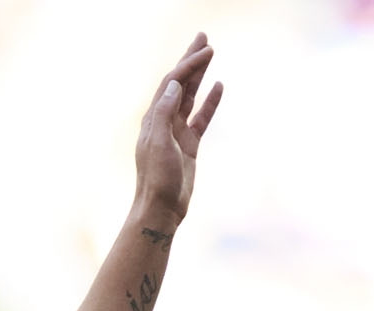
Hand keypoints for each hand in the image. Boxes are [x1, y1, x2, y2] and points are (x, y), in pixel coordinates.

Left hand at [134, 34, 222, 225]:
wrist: (161, 208)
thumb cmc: (157, 179)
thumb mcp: (159, 144)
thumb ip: (164, 114)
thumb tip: (174, 86)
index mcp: (154, 118)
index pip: (172, 83)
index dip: (188, 65)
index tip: (205, 51)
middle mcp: (164, 120)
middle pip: (180, 83)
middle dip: (191, 60)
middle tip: (204, 38)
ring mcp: (177, 132)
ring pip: (191, 96)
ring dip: (200, 75)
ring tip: (211, 54)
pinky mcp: (189, 145)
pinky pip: (201, 118)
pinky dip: (210, 102)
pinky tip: (219, 87)